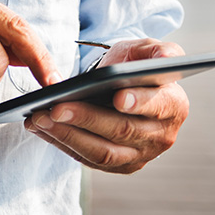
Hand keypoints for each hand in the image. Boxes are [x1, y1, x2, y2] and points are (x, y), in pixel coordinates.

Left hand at [24, 38, 189, 173]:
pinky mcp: (119, 165)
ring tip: (39, 117)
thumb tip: (165, 56)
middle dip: (87, 119)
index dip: (140, 103)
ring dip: (68, 136)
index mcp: (174, 105)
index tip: (117, 98)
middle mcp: (161, 136)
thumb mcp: (146, 50)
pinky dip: (61, 143)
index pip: (159, 106)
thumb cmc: (134, 66)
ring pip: (103, 153)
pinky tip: (40, 127)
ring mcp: (140, 155)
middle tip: (56, 107)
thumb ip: (159, 50)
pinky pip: (88, 159)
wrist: (124, 88)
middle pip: (122, 131)